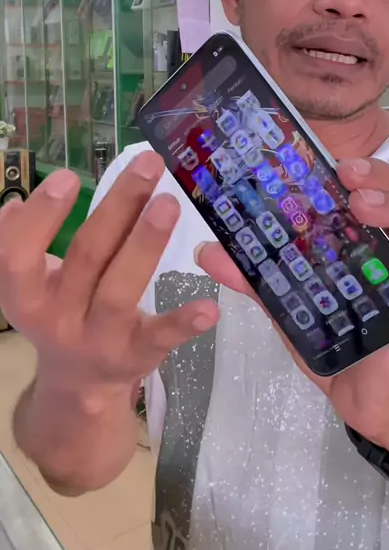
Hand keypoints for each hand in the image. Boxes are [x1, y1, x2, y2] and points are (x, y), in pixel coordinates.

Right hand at [0, 152, 218, 410]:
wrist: (78, 385)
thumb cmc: (59, 311)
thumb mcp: (32, 283)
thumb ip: (20, 243)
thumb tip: (15, 205)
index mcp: (26, 295)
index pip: (18, 255)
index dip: (41, 216)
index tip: (68, 176)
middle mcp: (58, 318)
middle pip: (87, 256)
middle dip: (118, 207)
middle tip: (147, 165)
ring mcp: (99, 339)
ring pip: (120, 289)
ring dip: (145, 244)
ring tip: (170, 203)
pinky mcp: (136, 355)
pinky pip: (159, 338)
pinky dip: (183, 322)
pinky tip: (208, 307)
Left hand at [196, 158, 388, 454]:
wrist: (355, 395)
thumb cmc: (329, 338)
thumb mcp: (284, 300)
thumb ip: (251, 274)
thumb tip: (207, 249)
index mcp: (360, 234)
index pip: (370, 186)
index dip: (359, 168)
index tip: (333, 163)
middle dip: (380, 180)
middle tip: (349, 180)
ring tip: (365, 208)